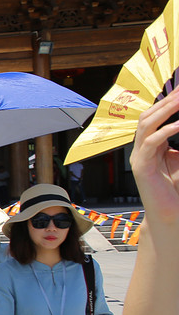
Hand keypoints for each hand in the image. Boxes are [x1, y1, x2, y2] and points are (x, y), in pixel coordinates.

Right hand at [131, 93, 178, 225]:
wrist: (169, 213)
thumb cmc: (176, 189)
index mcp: (150, 145)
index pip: (155, 117)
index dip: (168, 101)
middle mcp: (141, 149)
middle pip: (148, 116)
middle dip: (166, 101)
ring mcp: (139, 157)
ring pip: (146, 125)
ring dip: (164, 111)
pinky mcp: (142, 167)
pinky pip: (150, 143)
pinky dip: (165, 131)